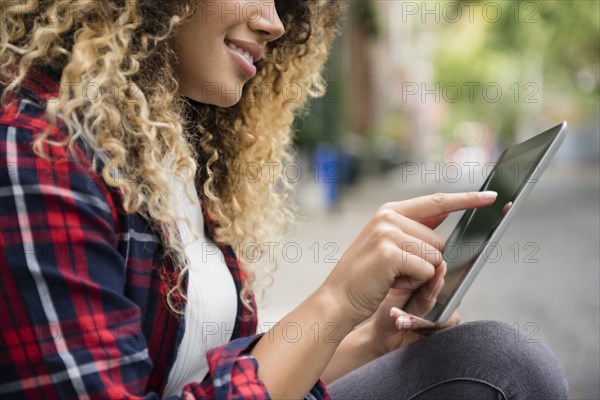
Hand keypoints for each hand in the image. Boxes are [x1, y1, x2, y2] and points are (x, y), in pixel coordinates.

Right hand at [318, 191, 496, 329]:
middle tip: (397, 270)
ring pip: (435, 257)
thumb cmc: (366, 275)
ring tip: (392, 276)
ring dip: (420, 274)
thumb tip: (445, 211)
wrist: (338, 298)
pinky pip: (426, 270)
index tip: (491, 197)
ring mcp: (388, 233)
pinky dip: (414, 283)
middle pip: (440, 240)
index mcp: (389, 211)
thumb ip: (416, 228)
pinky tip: (391, 282)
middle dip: (427, 261)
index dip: (466, 200)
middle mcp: (389, 217)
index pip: (436, 202)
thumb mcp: (388, 244)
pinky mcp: (391, 252)